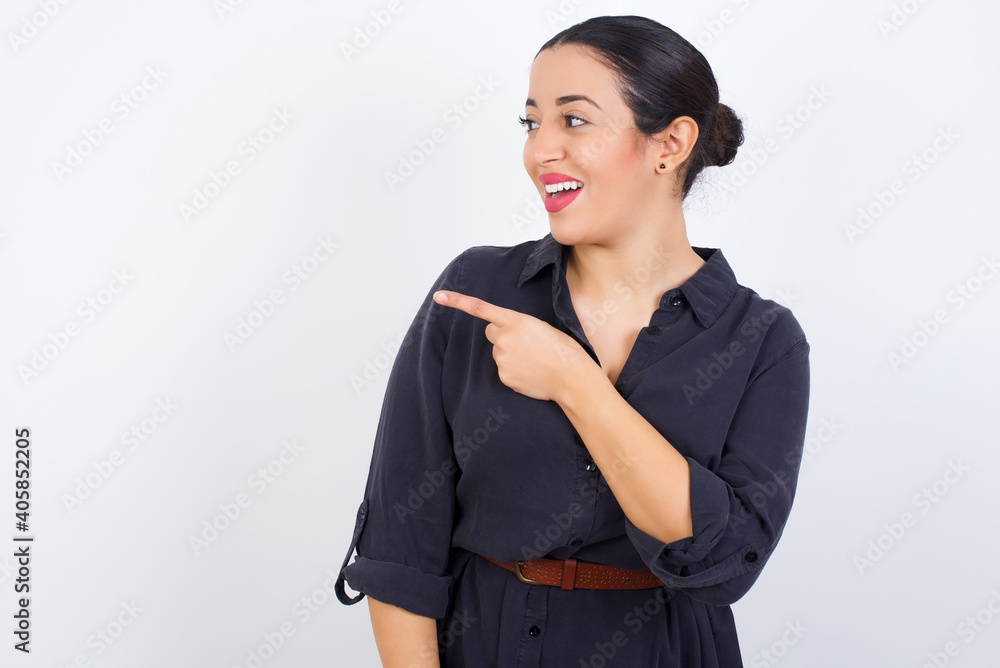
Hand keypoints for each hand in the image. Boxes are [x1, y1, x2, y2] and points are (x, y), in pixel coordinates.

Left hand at [433, 290, 593, 402]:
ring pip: (498, 352)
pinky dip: (513, 370)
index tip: (439, 296)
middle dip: (502, 335)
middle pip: (491, 333)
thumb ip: (518, 326)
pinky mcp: (503, 376)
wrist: (571, 376)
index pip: (480, 308)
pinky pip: (503, 369)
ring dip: (510, 354)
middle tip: (525, 343)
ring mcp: (502, 359)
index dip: (457, 301)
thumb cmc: (562, 349)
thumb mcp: (541, 327)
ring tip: (533, 359)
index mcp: (516, 321)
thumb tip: (505, 337)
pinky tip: (531, 372)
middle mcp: (504, 338)